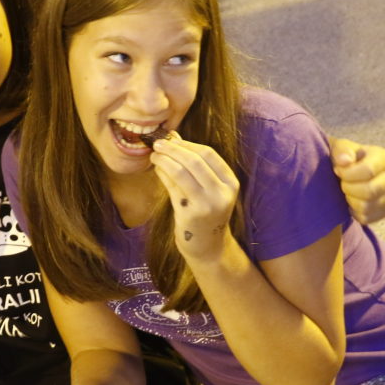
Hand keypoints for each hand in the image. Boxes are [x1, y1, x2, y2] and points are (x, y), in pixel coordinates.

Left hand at [149, 132, 240, 261]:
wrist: (208, 247)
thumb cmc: (206, 213)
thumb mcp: (208, 188)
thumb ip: (194, 164)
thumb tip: (173, 137)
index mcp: (231, 183)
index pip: (208, 154)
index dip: (187, 144)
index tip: (171, 138)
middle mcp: (222, 193)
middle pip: (195, 160)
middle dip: (173, 149)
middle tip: (157, 144)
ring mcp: (208, 205)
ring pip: (181, 172)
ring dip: (164, 160)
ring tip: (154, 155)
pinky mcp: (191, 215)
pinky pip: (172, 188)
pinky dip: (163, 175)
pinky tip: (157, 169)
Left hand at [329, 137, 384, 224]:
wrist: (346, 172)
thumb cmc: (344, 158)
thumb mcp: (340, 147)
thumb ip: (342, 150)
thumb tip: (346, 161)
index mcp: (383, 158)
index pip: (369, 171)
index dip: (348, 174)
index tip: (338, 170)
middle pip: (370, 191)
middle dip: (349, 188)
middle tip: (342, 183)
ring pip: (367, 207)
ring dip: (350, 200)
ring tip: (347, 191)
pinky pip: (367, 219)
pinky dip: (354, 212)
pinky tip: (351, 201)